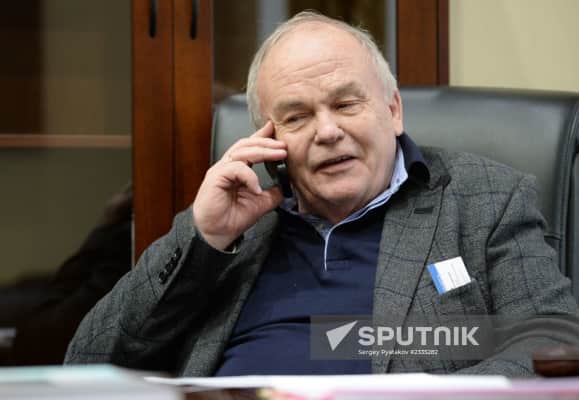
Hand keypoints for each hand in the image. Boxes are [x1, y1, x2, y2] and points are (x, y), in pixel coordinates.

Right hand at [192, 121, 286, 249]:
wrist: (218, 234)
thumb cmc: (232, 218)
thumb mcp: (261, 203)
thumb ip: (272, 192)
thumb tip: (286, 185)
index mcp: (235, 170)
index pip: (249, 147)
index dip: (261, 136)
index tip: (275, 129)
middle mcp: (226, 167)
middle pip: (246, 145)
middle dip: (266, 142)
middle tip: (284, 145)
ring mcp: (220, 171)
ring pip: (242, 151)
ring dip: (263, 151)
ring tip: (280, 155)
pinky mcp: (215, 178)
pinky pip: (235, 168)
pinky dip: (250, 176)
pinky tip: (258, 188)